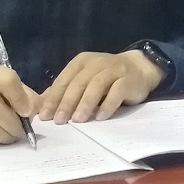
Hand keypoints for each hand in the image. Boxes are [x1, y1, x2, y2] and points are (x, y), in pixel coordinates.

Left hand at [40, 49, 163, 123]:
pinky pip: (117, 91)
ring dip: (86, 103)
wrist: (140, 68)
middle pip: (78, 83)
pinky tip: (101, 117)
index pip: (63, 80)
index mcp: (81, 62)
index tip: (45, 116)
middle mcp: (96, 63)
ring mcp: (114, 70)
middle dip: (67, 102)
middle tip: (59, 121)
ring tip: (78, 120)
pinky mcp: (128, 79)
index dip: (53, 98)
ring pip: (97, 85)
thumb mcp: (85, 79)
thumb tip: (43, 104)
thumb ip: (66, 89)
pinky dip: (108, 104)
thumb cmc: (107, 77)